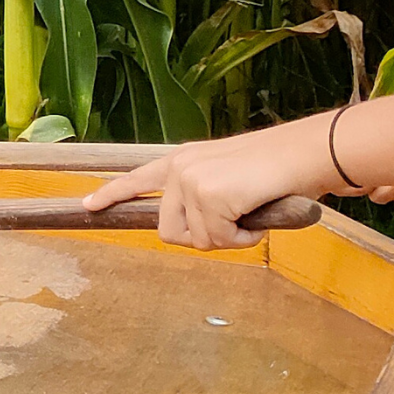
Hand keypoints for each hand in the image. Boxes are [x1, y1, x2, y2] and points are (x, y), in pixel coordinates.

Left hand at [83, 120, 331, 250]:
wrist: (306, 153)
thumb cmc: (278, 170)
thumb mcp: (230, 180)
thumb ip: (204, 198)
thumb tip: (192, 231)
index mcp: (183, 160)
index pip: (138, 179)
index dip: (112, 194)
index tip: (88, 205)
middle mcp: (180, 168)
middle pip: (170, 232)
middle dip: (205, 237)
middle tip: (237, 222)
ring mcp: (192, 181)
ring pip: (198, 240)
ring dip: (229, 237)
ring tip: (251, 211)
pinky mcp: (209, 196)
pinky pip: (221, 240)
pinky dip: (245, 238)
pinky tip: (258, 212)